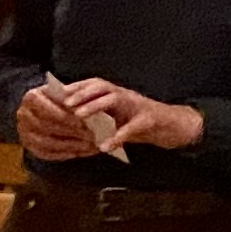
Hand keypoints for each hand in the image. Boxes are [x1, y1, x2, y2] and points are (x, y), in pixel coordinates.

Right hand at [14, 78, 99, 163]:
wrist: (51, 108)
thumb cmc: (62, 99)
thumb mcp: (67, 93)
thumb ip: (73, 99)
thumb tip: (86, 109)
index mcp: (31, 97)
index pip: (46, 109)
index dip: (65, 117)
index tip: (83, 123)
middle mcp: (23, 114)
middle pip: (45, 126)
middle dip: (69, 132)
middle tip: (90, 136)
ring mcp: (24, 132)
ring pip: (45, 142)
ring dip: (68, 145)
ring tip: (88, 145)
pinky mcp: (29, 146)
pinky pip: (45, 153)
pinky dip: (63, 154)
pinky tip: (79, 152)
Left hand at [58, 78, 200, 153]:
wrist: (174, 127)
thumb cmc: (140, 123)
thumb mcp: (116, 118)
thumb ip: (97, 117)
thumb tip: (68, 121)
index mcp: (116, 95)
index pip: (93, 85)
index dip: (75, 87)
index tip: (56, 93)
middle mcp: (125, 96)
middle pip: (102, 86)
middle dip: (82, 93)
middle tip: (64, 103)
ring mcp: (138, 106)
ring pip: (115, 99)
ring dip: (95, 106)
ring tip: (79, 116)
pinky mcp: (149, 120)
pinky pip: (132, 127)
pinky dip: (118, 136)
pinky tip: (105, 146)